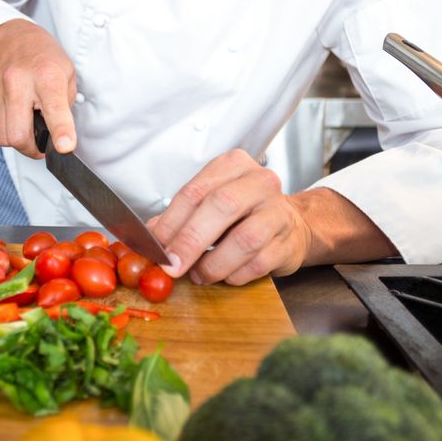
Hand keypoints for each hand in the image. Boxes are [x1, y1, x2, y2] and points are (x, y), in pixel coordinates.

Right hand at [0, 19, 76, 157]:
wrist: (11, 36)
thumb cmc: (44, 56)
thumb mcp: (67, 74)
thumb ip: (65, 105)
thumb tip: (61, 135)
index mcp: (46, 77)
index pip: (54, 110)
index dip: (61, 132)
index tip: (65, 147)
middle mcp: (18, 83)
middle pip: (18, 135)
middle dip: (32, 149)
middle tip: (42, 144)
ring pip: (3, 136)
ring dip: (18, 140)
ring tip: (29, 127)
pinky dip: (7, 126)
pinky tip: (16, 112)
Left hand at [148, 151, 312, 285]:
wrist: (290, 225)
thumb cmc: (243, 214)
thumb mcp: (210, 205)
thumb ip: (180, 217)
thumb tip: (151, 238)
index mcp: (233, 165)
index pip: (195, 191)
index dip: (171, 222)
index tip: (156, 247)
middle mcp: (259, 182)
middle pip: (221, 206)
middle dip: (191, 241)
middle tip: (173, 266)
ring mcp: (278, 211)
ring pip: (244, 240)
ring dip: (214, 264)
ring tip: (199, 275)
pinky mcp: (289, 241)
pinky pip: (258, 263)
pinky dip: (235, 275)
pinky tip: (226, 275)